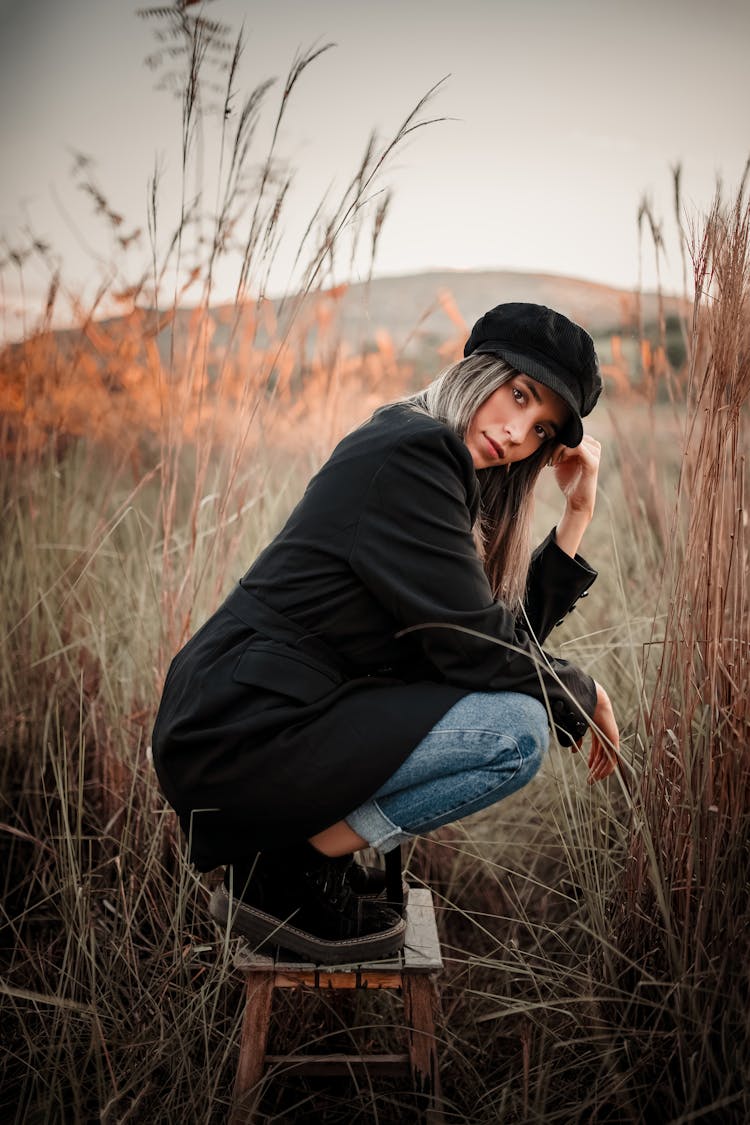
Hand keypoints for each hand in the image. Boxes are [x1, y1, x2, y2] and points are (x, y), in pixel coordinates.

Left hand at [551, 434, 600, 556]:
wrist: (576, 501)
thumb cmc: (568, 480)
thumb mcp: (560, 460)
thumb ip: (558, 447)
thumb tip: (545, 434)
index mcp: (587, 443)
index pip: (568, 432)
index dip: (555, 440)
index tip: (546, 453)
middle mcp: (593, 445)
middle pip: (570, 434)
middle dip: (555, 444)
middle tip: (548, 459)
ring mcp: (595, 452)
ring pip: (571, 439)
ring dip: (557, 448)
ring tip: (552, 461)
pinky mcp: (593, 462)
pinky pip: (576, 447)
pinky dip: (562, 452)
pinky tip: (556, 462)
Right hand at [572, 681, 619, 783]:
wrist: (589, 699)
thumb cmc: (580, 709)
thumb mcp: (576, 727)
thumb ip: (577, 739)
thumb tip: (574, 751)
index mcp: (597, 728)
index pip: (597, 747)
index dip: (593, 758)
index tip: (588, 768)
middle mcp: (605, 733)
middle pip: (602, 754)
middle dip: (596, 767)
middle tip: (590, 779)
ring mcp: (610, 736)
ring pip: (607, 758)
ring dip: (600, 770)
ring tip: (592, 780)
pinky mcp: (613, 739)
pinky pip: (612, 757)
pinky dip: (607, 768)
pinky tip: (599, 775)